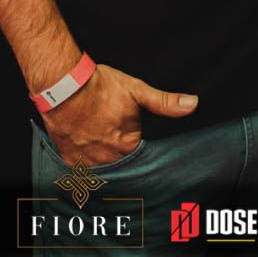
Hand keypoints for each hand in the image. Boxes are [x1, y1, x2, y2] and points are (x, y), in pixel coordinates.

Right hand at [42, 63, 197, 165]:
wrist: (64, 86)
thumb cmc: (101, 87)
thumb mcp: (137, 90)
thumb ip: (165, 102)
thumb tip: (193, 104)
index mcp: (129, 146)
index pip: (143, 158)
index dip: (142, 149)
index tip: (138, 140)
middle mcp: (109, 161)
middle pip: (123, 165)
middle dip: (123, 156)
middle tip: (117, 138)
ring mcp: (88, 164)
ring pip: (103, 169)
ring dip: (106, 160)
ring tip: (103, 142)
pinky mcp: (70, 163)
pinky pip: (82, 171)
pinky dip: (87, 162)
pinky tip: (88, 147)